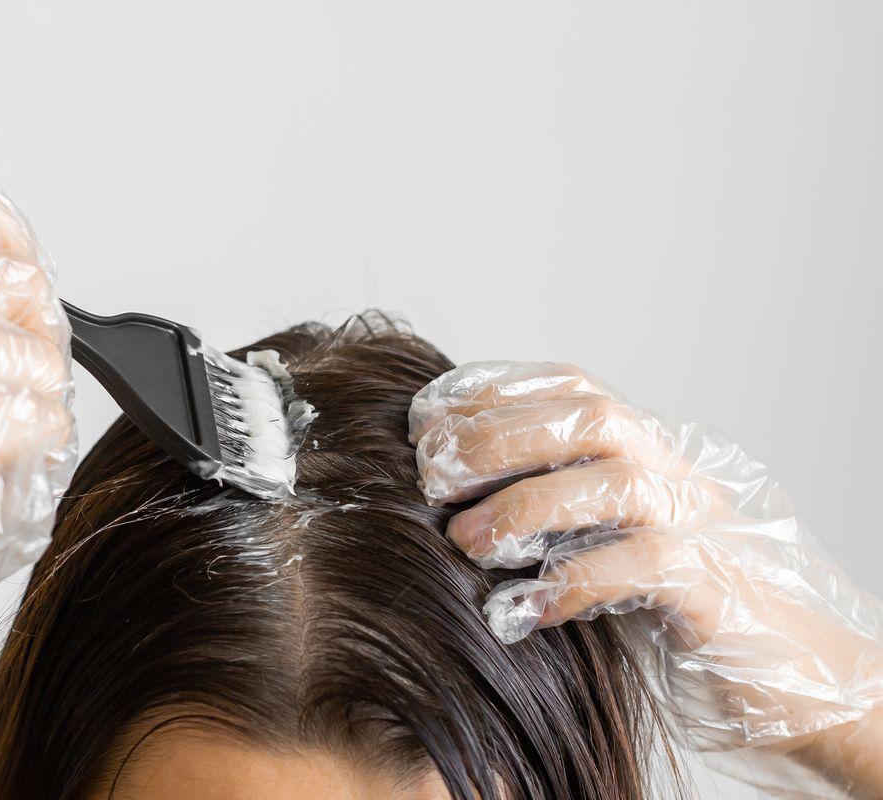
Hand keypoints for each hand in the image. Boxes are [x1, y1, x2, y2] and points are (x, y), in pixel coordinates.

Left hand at [409, 361, 882, 795]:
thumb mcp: (598, 538)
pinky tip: (518, 609)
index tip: (423, 416)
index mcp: (641, 450)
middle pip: (588, 417)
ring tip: (463, 541)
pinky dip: (573, 581)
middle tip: (431, 476)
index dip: (491, 391)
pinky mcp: (712, 588)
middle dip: (498, 438)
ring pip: (616, 482)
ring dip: (527, 506)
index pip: (568, 387)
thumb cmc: (666, 603)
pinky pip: (644, 566)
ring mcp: (698, 525)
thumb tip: (441, 493)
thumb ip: (546, 505)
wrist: (778, 668)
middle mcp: (672, 472)